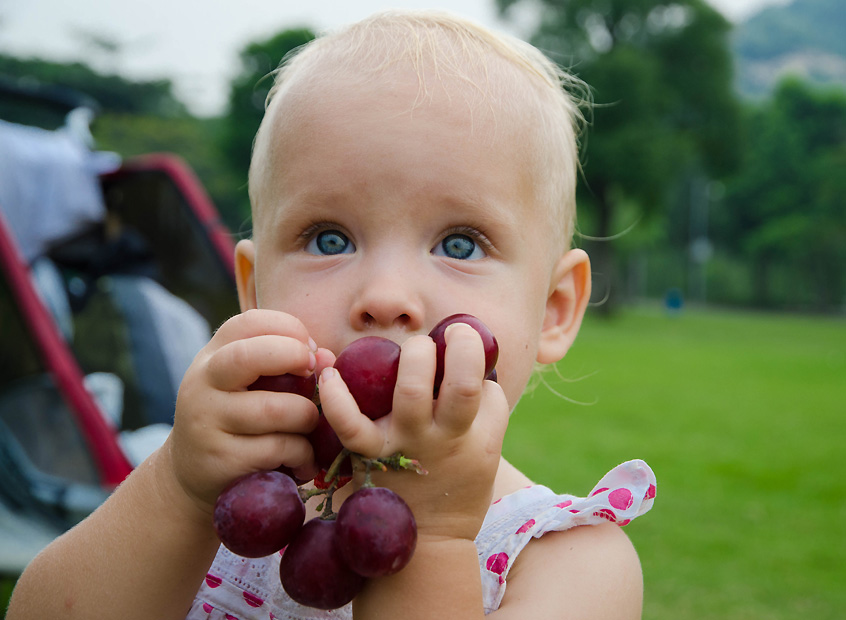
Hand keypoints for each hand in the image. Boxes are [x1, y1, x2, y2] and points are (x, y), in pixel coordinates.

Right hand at [166, 309, 328, 516]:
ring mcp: (207, 422)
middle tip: (314, 376)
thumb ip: (285, 364)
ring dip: (307, 416)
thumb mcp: (249, 383)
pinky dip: (302, 453)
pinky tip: (303, 459)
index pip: (250, 322)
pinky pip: (277, 448)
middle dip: (294, 358)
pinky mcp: (220, 459)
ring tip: (311, 425)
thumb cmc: (236, 417)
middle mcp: (202, 383)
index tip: (309, 351)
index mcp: (213, 356)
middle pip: (249, 356)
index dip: (290, 328)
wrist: (190, 474)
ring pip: (274, 410)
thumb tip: (326, 358)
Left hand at [318, 324, 509, 540]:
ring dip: (415, 356)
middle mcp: (443, 439)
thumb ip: (484, 412)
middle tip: (446, 339)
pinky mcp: (367, 455)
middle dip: (458, 347)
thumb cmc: (456, 490)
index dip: (476, 360)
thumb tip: (473, 366)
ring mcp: (404, 445)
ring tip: (415, 348)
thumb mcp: (486, 453)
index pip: (486, 389)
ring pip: (413, 391)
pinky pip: (348, 422)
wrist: (423, 546)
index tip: (464, 349)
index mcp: (477, 440)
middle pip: (460, 385)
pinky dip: (335, 396)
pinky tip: (330, 371)